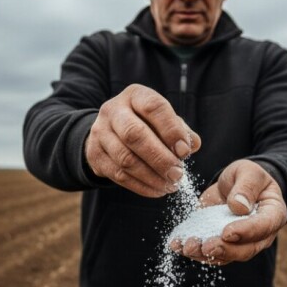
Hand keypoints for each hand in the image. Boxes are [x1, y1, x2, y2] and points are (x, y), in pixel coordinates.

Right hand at [85, 84, 200, 196]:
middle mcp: (113, 110)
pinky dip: (141, 186)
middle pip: (134, 134)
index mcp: (135, 95)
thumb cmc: (146, 124)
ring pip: (125, 159)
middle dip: (160, 158)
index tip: (185, 151)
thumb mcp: (163, 119)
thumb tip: (192, 144)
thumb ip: (180, 130)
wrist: (109, 133)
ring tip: (170, 185)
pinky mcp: (95, 155)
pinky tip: (157, 190)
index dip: (171, 130)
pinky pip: (118, 175)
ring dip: (152, 176)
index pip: (153, 107)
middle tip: (178, 174)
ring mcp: (100, 133)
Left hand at [172, 160, 286, 264]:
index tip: (227, 232)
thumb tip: (238, 207)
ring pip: (225, 256)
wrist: (236, 184)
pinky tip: (176, 245)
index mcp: (273, 215)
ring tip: (187, 247)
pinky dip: (192, 251)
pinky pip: (208, 253)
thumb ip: (246, 187)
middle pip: (245, 250)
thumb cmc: (248, 176)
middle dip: (224, 249)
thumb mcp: (249, 172)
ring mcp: (239, 243)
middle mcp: (258, 236)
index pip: (263, 227)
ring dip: (205, 254)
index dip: (246, 232)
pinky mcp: (220, 243)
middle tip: (206, 246)